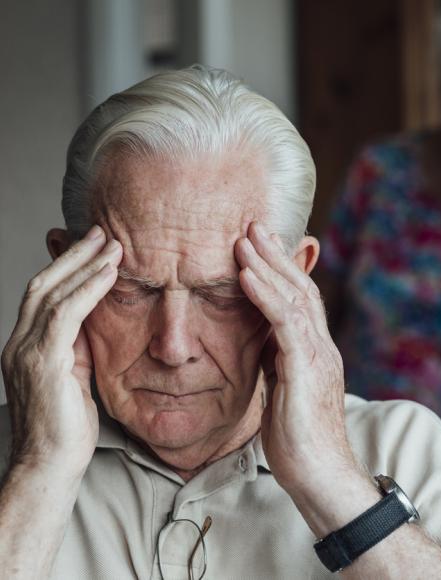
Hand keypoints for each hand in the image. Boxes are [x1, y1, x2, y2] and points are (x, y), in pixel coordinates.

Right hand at [0, 226, 121, 475]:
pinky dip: (88, 289)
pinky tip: (109, 273)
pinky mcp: (42, 362)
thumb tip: (93, 318)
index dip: (65, 266)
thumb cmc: (67, 427)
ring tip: (111, 243)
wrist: (49, 468)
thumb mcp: (74, 376)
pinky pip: (65, 314)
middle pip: (43, 284)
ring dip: (84, 264)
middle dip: (73, 254)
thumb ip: (78, 345)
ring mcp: (26, 351)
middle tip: (101, 232)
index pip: (43, 294)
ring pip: (51, 292)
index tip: (90, 245)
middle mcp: (19, 343)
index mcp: (27, 345)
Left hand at [234, 222, 354, 493]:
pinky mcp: (306, 371)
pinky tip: (247, 275)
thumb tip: (263, 340)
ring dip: (268, 266)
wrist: (321, 478)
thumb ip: (279, 361)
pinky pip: (284, 324)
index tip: (260, 246)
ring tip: (245, 239)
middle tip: (253, 225)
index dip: (282, 270)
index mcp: (316, 352)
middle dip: (276, 255)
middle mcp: (322, 346)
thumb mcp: (284, 390)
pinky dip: (266, 295)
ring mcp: (318, 356)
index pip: (301, 300)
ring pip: (295, 298)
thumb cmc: (299, 440)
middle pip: (301, 288)